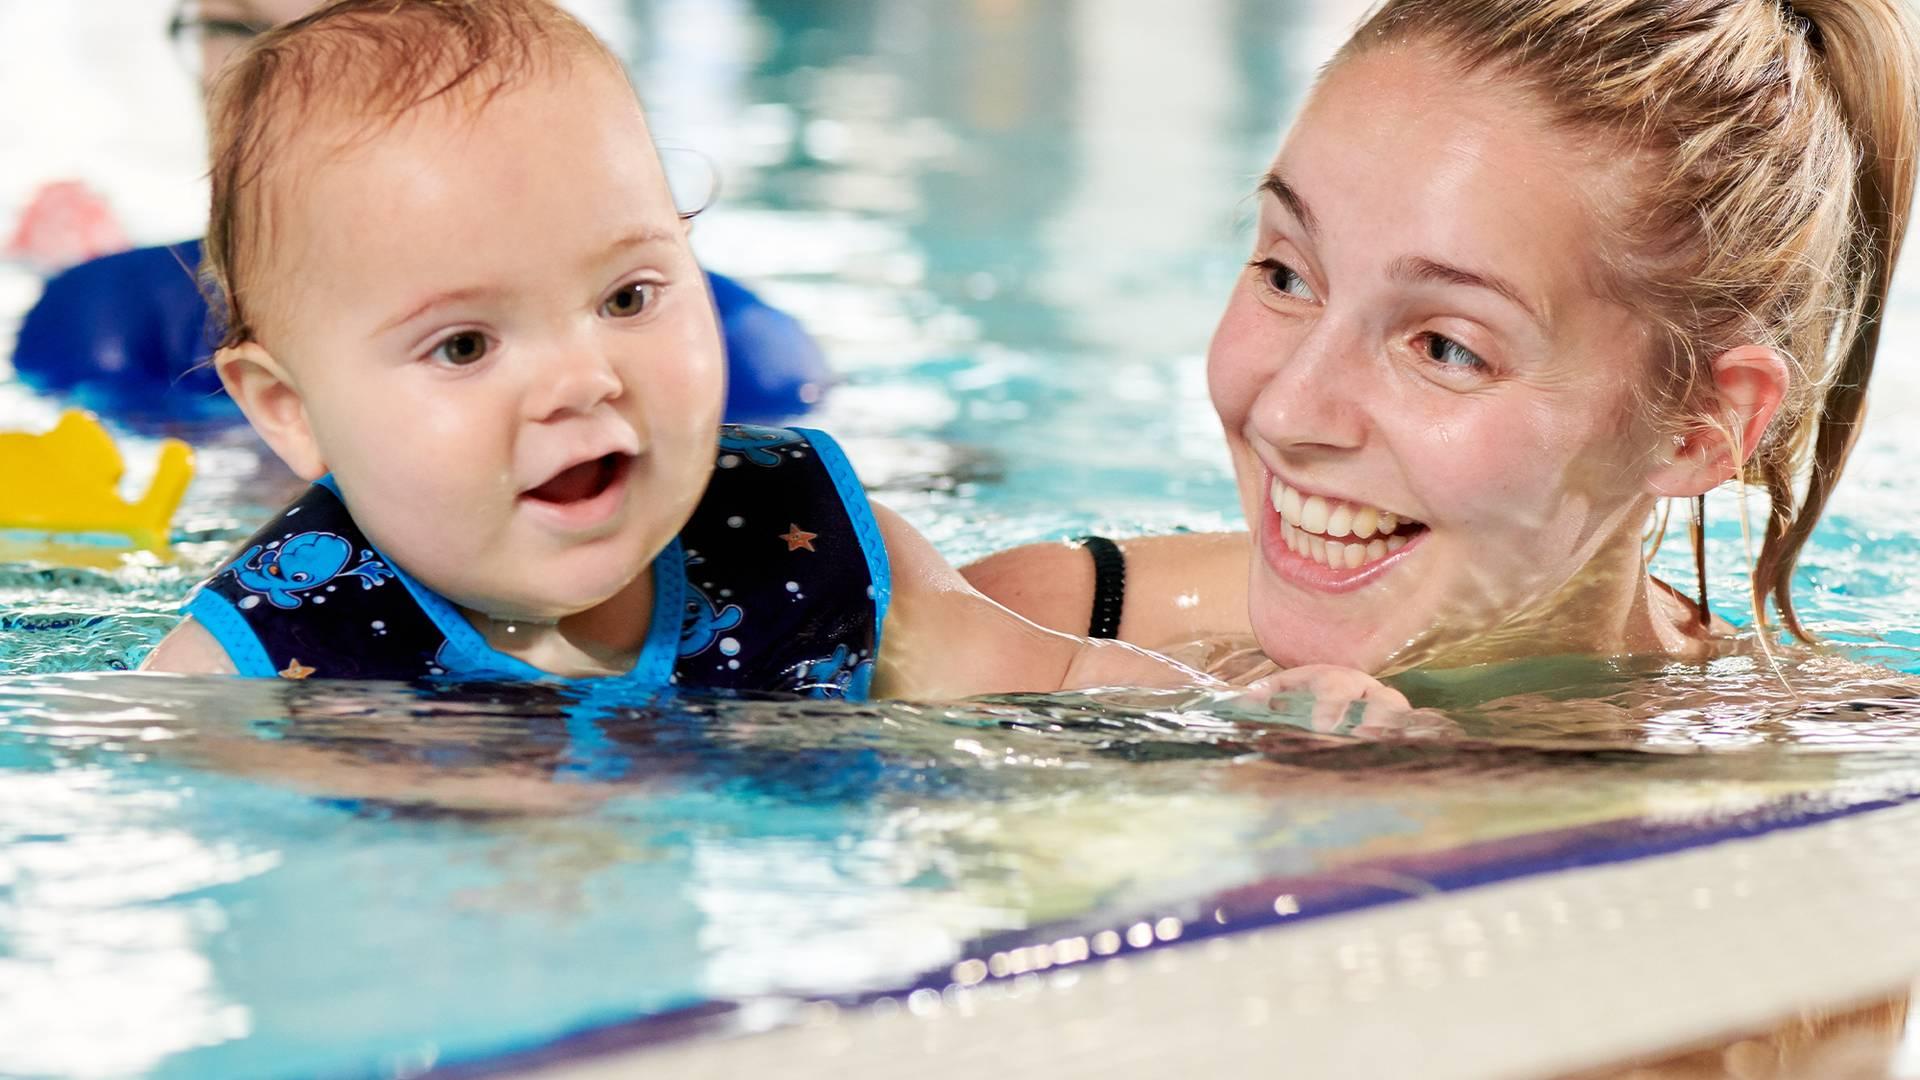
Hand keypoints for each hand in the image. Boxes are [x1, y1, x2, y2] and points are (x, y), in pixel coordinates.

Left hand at [1243, 664, 1457, 737]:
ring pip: (1407, 720)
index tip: (1321, 726)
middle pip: (1384, 700)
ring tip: (1392, 756)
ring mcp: (1392, 715)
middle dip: (1378, 719)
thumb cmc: (1309, 695)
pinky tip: (1415, 766)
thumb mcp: (1288, 689)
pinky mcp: (1404, 732)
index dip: (1330, 704)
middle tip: (1365, 739)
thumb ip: (1269, 693)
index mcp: (1338, 680)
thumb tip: (1246, 699)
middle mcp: (1371, 694)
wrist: (1337, 694)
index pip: (1335, 686)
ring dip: (1401, 736)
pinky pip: (1418, 738)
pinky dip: (1419, 748)